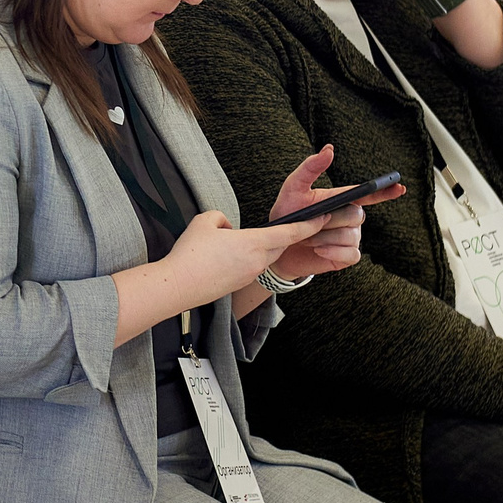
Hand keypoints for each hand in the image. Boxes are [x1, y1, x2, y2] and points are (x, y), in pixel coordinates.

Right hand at [164, 210, 314, 300]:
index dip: (309, 225)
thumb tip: (229, 228)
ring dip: (258, 246)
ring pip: (264, 256)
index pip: (290, 232)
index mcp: (254, 243)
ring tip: (232, 241)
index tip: (322, 217)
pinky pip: (250, 266)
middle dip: (282, 235)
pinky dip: (245, 258)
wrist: (179, 285)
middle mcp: (258, 261)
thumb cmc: (190, 254)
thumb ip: (221, 218)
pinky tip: (222, 256)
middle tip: (279, 226)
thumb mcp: (204, 221)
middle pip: (280, 245)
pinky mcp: (239, 284)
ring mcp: (249, 275)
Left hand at [262, 145, 404, 280]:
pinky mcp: (347, 256)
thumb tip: (329, 149)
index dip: (385, 191)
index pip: (368, 194)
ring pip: (351, 235)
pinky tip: (318, 249)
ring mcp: (351, 237)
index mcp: (343, 200)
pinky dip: (332, 251)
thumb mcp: (293, 189)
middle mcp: (351, 217)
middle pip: (356, 215)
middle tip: (309, 223)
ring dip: (324, 236)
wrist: (279, 247)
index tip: (399, 186)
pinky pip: (351, 253)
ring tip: (307, 237)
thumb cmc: (288, 216)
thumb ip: (310, 168)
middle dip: (330, 220)